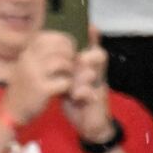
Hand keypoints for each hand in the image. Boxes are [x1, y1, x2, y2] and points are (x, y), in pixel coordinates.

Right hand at [3, 32, 77, 123]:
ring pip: (62, 63)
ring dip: (71, 70)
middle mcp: (28, 60)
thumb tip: (65, 41)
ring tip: (69, 76)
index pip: (49, 37)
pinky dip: (69, 84)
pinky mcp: (41, 89)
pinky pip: (64, 81)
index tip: (70, 50)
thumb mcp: (29, 65)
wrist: (11, 110)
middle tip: (73, 64)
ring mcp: (34, 74)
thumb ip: (42, 53)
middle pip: (59, 48)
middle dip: (71, 55)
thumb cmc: (26, 86)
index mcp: (27, 53)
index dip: (64, 41)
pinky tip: (65, 88)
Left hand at [62, 27, 114, 145]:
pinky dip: (82, 92)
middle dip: (88, 56)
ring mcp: (99, 87)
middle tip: (78, 60)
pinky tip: (75, 96)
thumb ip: (66, 72)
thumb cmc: (78, 104)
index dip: (93, 39)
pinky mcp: (97, 100)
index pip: (93, 50)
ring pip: (92, 73)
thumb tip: (53, 56)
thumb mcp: (70, 85)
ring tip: (73, 83)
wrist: (90, 127)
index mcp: (89, 70)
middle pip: (99, 56)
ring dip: (81, 76)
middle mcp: (97, 75)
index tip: (91, 26)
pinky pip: (90, 91)